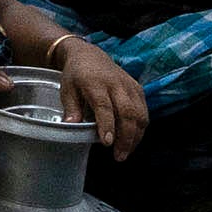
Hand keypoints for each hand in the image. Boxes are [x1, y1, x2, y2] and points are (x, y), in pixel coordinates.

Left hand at [58, 37, 148, 160]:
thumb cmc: (76, 76)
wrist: (90, 55)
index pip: (104, 106)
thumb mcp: (67, 89)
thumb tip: (71, 126)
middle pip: (127, 112)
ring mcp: (129, 86)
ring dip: (135, 136)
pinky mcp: (137, 89)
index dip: (107, 125)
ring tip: (125, 152)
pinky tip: (132, 140)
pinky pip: (144, 111)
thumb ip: (71, 108)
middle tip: (119, 156)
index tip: (107, 143)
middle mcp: (116, 84)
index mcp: (95, 83)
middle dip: (125, 137)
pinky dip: (140, 128)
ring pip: (139, 114)